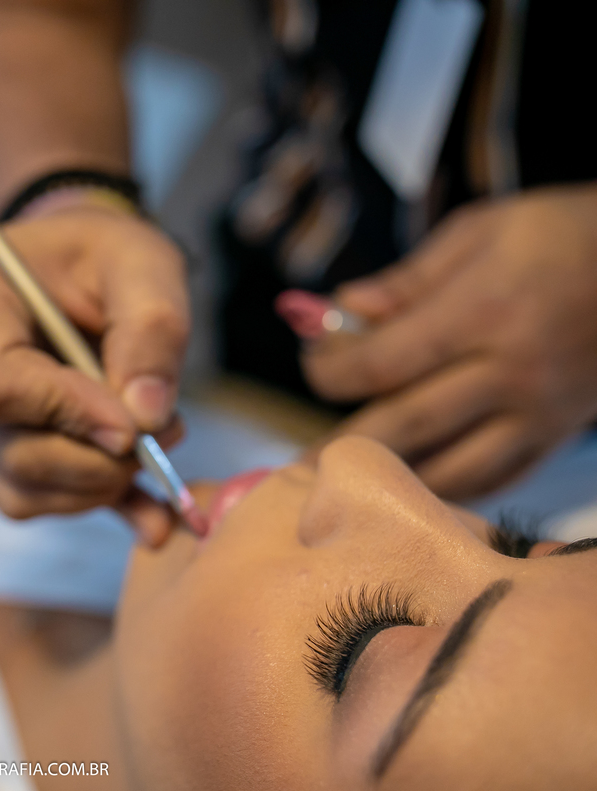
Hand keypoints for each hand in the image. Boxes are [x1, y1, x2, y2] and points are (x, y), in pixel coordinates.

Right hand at [0, 202, 189, 543]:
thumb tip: (147, 416)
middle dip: (95, 460)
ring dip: (96, 485)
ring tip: (154, 442)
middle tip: (165, 435)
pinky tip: (140, 493)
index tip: (134, 423)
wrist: (76, 271)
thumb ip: (153, 329)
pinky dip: (89, 500)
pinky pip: (25, 499)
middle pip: (6, 448)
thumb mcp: (143, 263)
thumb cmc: (102, 255)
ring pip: (16, 487)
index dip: (67, 415)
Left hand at [302, 185, 596, 498]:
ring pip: (451, 469)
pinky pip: (496, 481)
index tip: (315, 363)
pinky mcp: (559, 435)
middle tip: (299, 463)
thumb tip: (343, 310)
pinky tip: (413, 487)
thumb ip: (408, 280)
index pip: (383, 362)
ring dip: (392, 481)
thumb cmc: (563, 232)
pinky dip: (450, 489)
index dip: (333, 371)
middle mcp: (512, 370)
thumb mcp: (482, 231)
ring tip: (345, 484)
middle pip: (407, 425)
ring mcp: (540, 412)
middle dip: (343, 444)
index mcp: (484, 310)